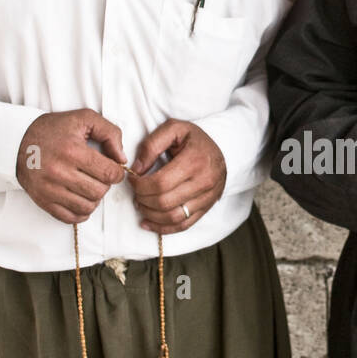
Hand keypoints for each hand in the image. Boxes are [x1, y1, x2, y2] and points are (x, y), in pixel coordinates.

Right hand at [16, 109, 126, 222]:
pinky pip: (71, 218)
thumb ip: (110, 133)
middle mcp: (59, 172)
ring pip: (87, 207)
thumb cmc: (53, 129)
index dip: (117, 173)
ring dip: (94, 198)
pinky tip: (80, 198)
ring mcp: (50, 189)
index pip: (109, 173)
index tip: (112, 168)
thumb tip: (121, 159)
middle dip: (105, 185)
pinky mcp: (43, 201)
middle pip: (99, 192)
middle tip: (99, 175)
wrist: (17, 140)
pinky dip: (81, 212)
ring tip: (89, 186)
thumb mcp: (84, 118)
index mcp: (72, 151)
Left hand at [129, 120, 226, 234]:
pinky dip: (163, 228)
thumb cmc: (193, 139)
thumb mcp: (174, 129)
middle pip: (165, 202)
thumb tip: (137, 169)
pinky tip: (147, 223)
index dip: (141, 185)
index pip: (161, 183)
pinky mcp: (206, 208)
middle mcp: (204, 182)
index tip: (133, 180)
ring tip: (140, 205)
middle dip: (143, 200)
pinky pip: (183, 225)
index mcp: (194, 161)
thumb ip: (152, 145)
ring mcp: (207, 198)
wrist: (222, 150)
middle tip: (136, 193)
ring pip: (173, 217)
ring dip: (150, 215)